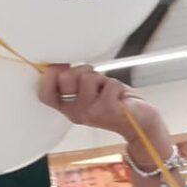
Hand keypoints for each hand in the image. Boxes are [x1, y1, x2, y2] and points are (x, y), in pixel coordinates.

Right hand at [37, 64, 170, 159]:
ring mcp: (90, 112)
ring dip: (102, 78)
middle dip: (81, 70)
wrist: (141, 122)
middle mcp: (76, 112)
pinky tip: (120, 98)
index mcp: (69, 108)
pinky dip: (117, 85)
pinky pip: (109, 83)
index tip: (61, 67)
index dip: (49, 77)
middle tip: (95, 80)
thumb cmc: (116, 103)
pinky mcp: (106, 109)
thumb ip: (76, 81)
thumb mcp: (91, 92)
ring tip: (109, 90)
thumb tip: (60, 64)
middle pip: (65, 78)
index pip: (45, 94)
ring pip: (88, 77)